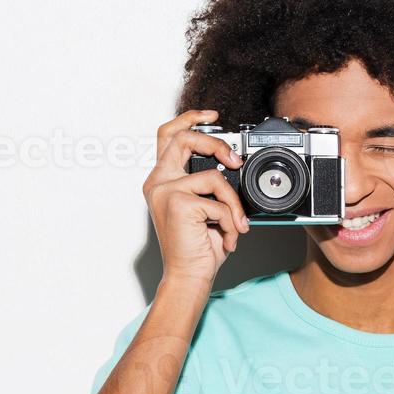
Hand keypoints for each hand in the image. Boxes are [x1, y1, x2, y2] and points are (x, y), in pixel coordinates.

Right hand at [143, 109, 251, 288]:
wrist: (189, 277)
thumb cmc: (198, 247)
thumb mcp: (205, 208)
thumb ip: (209, 185)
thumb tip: (232, 163)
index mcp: (162, 180)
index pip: (169, 136)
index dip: (190, 119)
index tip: (213, 116)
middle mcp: (158, 183)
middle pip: (185, 138)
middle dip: (216, 143)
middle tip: (235, 161)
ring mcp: (165, 191)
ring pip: (214, 177)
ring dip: (234, 204)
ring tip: (236, 226)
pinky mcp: (178, 203)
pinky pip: (219, 203)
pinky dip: (231, 222)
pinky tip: (227, 238)